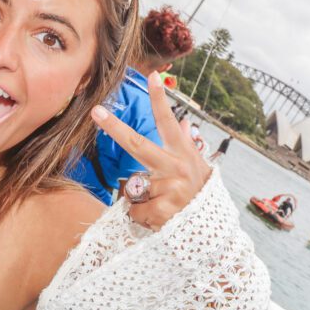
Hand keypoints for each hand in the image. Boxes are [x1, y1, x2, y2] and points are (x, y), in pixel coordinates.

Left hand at [91, 71, 210, 230]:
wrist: (213, 234)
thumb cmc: (199, 195)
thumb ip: (186, 145)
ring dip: (140, 199)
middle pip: (137, 144)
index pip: (168, 122)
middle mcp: (177, 167)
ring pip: (132, 186)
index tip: (152, 75)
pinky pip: (135, 210)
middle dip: (114, 126)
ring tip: (161, 205)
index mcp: (182, 154)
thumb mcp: (198, 167)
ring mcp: (171, 188)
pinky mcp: (165, 210)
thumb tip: (184, 123)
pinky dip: (141, 217)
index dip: (160, 98)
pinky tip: (159, 219)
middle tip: (96, 111)